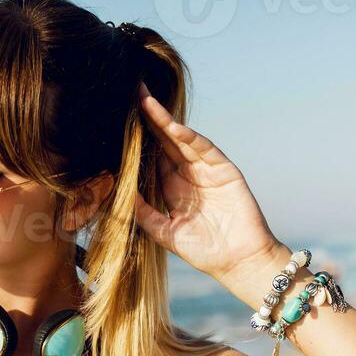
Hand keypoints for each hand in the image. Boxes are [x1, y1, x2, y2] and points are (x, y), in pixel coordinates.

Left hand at [132, 81, 288, 289]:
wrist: (237, 262)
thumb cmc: (204, 251)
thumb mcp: (165, 233)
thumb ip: (144, 214)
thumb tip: (119, 194)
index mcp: (173, 187)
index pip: (151, 157)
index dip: (137, 139)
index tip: (118, 121)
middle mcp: (188, 174)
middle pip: (164, 140)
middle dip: (148, 119)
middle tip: (131, 93)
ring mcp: (206, 169)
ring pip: (181, 139)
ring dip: (164, 120)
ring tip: (145, 101)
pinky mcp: (224, 169)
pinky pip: (204, 148)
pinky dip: (189, 136)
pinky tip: (172, 125)